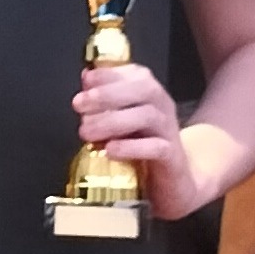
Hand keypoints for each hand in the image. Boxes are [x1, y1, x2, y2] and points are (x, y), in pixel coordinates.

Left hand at [72, 62, 206, 218]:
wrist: (175, 180)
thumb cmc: (143, 144)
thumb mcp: (122, 119)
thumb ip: (105, 100)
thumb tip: (87, 77)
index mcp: (150, 93)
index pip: (135, 73)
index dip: (109, 74)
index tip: (86, 82)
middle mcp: (163, 106)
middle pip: (143, 89)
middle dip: (107, 94)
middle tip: (79, 104)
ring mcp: (169, 131)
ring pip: (147, 116)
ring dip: (112, 121)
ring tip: (86, 131)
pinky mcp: (172, 158)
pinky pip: (156, 148)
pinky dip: (131, 147)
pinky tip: (110, 150)